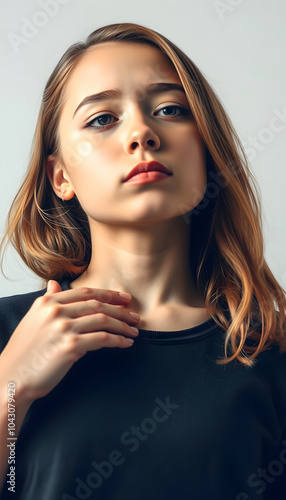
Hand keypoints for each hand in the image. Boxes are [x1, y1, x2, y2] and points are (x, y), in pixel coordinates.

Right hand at [0, 280, 139, 403]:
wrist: (12, 377)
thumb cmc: (24, 351)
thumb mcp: (32, 318)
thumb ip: (47, 300)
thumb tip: (55, 284)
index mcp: (47, 302)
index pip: (85, 292)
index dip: (108, 294)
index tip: (123, 298)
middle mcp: (56, 311)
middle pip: (97, 304)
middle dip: (120, 309)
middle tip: (135, 315)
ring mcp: (63, 328)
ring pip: (103, 320)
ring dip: (123, 325)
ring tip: (134, 330)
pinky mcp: (71, 347)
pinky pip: (102, 339)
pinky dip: (118, 340)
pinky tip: (125, 343)